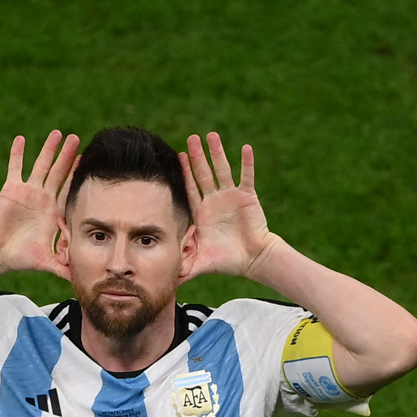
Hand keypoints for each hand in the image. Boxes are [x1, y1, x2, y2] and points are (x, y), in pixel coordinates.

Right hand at [0, 130, 79, 280]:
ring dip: (48, 150)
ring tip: (57, 133)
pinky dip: (17, 154)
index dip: (78, 176)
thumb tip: (82, 279)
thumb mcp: (47, 261)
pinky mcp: (11, 189)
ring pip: (40, 165)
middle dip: (68, 156)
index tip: (89, 162)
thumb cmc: (22, 257)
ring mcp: (28, 191)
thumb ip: (64, 266)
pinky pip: (15, 167)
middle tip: (78, 138)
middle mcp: (43, 197)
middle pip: (58, 172)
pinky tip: (21, 139)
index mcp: (53, 210)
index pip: (69, 190)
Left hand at [178, 132, 274, 282]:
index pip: (191, 188)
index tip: (178, 155)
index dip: (185, 172)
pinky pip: (246, 177)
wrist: (252, 260)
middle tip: (192, 138)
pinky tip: (245, 148)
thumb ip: (183, 267)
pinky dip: (246, 163)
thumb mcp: (200, 263)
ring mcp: (231, 196)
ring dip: (218, 153)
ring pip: (223, 170)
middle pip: (204, 173)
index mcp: (202, 212)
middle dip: (198, 156)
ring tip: (212, 135)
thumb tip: (164, 280)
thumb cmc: (226, 261)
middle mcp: (215, 200)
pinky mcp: (248, 197)